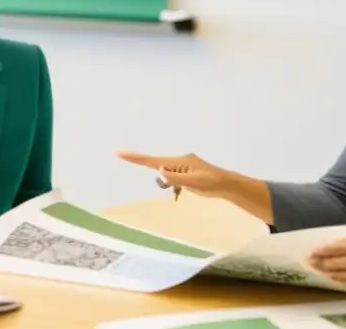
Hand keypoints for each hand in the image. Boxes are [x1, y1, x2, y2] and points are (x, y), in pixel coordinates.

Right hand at [116, 151, 230, 197]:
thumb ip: (175, 178)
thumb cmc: (211, 183)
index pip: (153, 161)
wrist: (227, 184)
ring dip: (169, 184)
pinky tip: (182, 192)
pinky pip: (172, 179)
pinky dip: (174, 186)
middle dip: (163, 180)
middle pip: (159, 170)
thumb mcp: (193, 182)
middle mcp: (178, 161)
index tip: (119, 153)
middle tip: (178, 188)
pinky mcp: (185, 173)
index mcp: (179, 161)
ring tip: (184, 190)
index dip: (135, 158)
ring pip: (165, 176)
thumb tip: (159, 171)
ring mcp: (182, 167)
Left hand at [308, 233, 345, 296]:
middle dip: (324, 263)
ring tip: (319, 271)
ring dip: (331, 274)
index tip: (313, 252)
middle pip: (343, 263)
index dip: (326, 250)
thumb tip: (328, 251)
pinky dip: (343, 283)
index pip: (343, 247)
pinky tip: (334, 280)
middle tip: (310, 263)